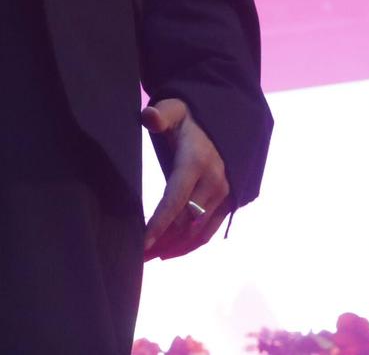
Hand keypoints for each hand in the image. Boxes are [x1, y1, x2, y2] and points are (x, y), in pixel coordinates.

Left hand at [140, 98, 231, 260]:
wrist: (228, 121)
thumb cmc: (192, 118)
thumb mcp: (176, 109)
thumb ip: (161, 114)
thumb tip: (148, 116)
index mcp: (197, 163)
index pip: (175, 201)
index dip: (158, 224)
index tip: (142, 244)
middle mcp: (214, 183)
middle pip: (185, 222)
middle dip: (162, 241)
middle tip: (138, 257)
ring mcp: (225, 195)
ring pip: (198, 231)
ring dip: (176, 248)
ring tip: (152, 258)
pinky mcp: (230, 203)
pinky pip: (210, 230)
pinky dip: (192, 244)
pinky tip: (174, 251)